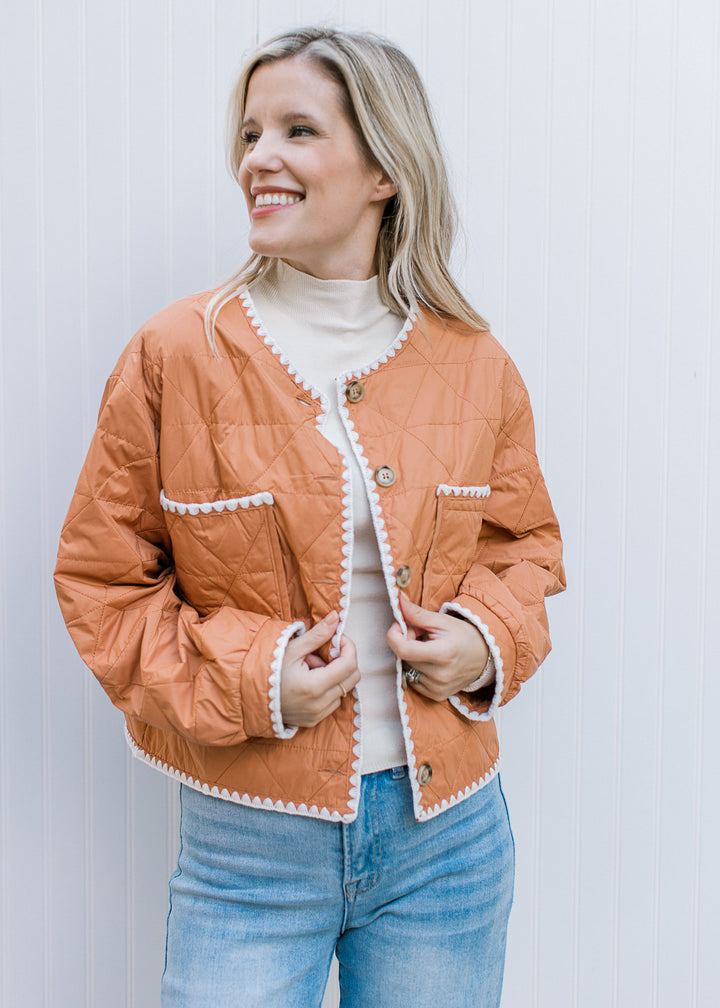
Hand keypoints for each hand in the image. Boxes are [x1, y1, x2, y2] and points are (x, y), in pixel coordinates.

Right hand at [280, 612, 359, 727]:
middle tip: (325, 652)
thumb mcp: (292, 649)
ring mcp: (317, 715)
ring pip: (344, 690)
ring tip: (311, 668)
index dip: (349, 647)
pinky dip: (328, 689)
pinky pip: (333, 702)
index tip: (339, 638)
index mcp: (315, 686)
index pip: (349, 664)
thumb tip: (336, 617)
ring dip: (335, 676)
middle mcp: (319, 704)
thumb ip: (318, 634)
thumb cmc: (269, 670)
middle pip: (353, 678)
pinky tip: (310, 682)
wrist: (249, 696)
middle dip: (345, 661)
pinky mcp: (313, 720)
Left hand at [386, 594, 489, 701]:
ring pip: (407, 669)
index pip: (403, 649)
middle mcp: (440, 675)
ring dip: (411, 657)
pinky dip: (416, 670)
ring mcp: (438, 688)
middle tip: (420, 635)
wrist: (483, 656)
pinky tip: (430, 662)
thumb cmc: (462, 635)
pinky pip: (413, 681)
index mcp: (442, 654)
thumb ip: (416, 613)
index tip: (399, 625)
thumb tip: (397, 599)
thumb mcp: (441, 620)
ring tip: (427, 649)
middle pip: (404, 657)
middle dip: (405, 642)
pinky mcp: (437, 695)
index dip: (394, 635)